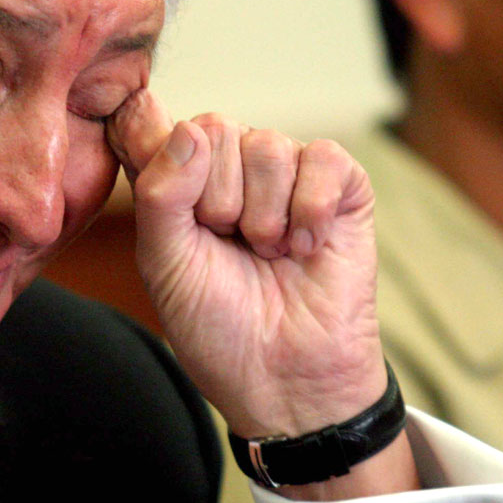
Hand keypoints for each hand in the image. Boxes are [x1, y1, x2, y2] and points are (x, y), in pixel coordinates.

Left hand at [107, 90, 385, 439]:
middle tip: (232, 246)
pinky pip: (323, 157)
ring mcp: (288, 171)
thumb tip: (189, 129)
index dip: (165, 162)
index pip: (160, 124)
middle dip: (218, 202)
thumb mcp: (163, 263)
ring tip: (269, 253)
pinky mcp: (343, 185)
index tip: (176, 214)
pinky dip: (310, 209)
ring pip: (267, 145)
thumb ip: (159, 194)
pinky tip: (305, 246)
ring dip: (264, 215)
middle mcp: (232, 164)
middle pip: (216, 129)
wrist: (283, 378)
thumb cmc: (216, 323)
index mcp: (180, 177)